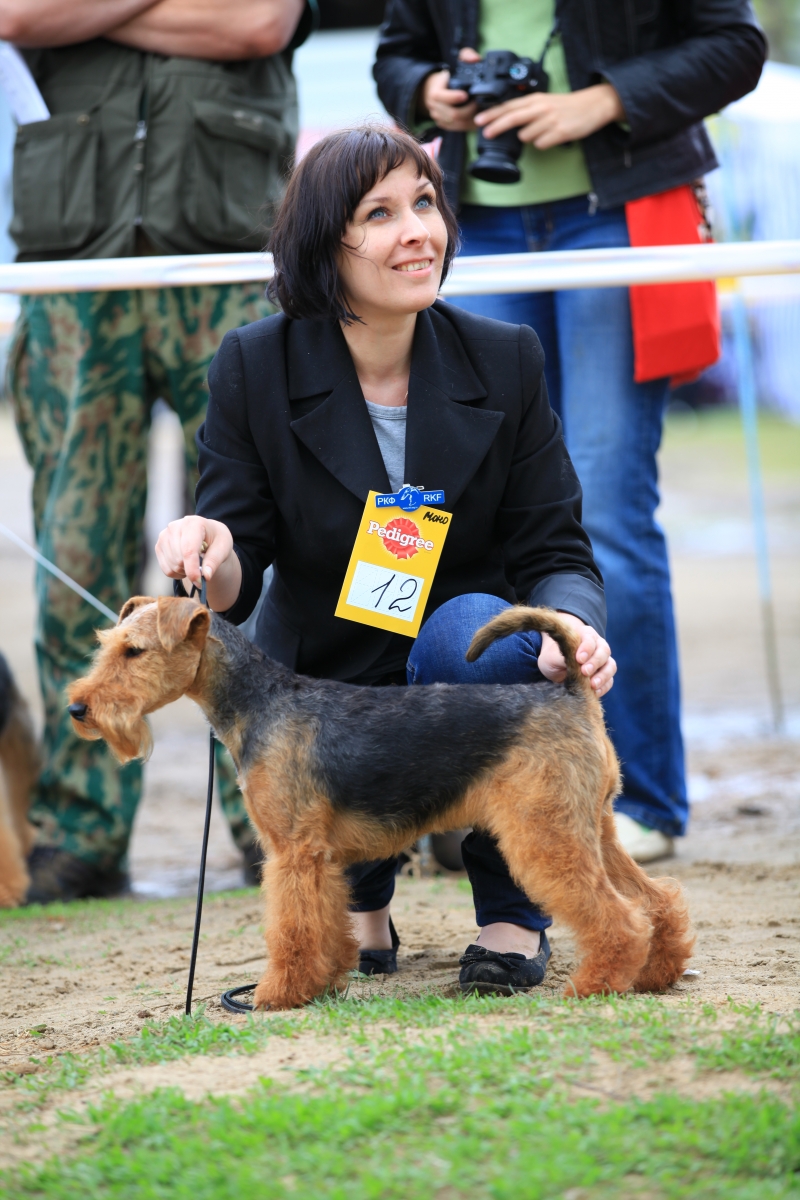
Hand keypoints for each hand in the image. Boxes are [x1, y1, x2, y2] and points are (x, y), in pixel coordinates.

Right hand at [155, 515, 240, 611]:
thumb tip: (206, 576)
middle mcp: (175, 526)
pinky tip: (186, 565)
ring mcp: (164, 536)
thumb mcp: (223, 548)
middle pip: (179, 560)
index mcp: (193, 523)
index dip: (193, 569)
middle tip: (203, 566)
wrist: (207, 534)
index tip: (199, 582)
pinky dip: (177, 573)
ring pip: (172, 566)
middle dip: (192, 569)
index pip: (189, 550)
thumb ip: (214, 561)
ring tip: (195, 563)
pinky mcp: (159, 546)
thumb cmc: (216, 540)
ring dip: (185, 572)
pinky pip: (166, 570)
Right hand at [420, 48, 481, 131]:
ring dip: (471, 119)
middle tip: (479, 104)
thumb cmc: (449, 76)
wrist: (435, 90)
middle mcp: (435, 108)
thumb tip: (475, 59)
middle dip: (468, 110)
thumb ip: (466, 56)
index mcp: (435, 93)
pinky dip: (469, 125)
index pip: (442, 97)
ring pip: (457, 124)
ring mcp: (439, 118)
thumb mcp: (455, 62)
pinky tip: (477, 119)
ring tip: (481, 112)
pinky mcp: (444, 126)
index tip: (466, 94)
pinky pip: (458, 129)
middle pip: (453, 114)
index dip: (454, 97)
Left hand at [475, 83, 624, 149]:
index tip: (478, 120)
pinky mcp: (559, 132)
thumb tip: (510, 123)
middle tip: (485, 133)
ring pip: (526, 136)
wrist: (593, 105)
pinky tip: (552, 137)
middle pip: (512, 117)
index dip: (492, 114)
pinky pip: (541, 145)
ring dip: (529, 138)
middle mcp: (541, 108)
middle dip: (496, 126)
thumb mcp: (545, 102)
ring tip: (543, 132)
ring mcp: (550, 120)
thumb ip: (528, 110)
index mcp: (536, 99)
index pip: (509, 106)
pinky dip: (543, 144)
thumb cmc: (567, 106)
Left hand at [537, 612, 615, 697]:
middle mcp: (597, 646)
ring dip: (603, 676)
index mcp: (584, 636)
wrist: (555, 666)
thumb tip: (574, 666)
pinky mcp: (604, 676)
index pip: (590, 639)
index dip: (586, 648)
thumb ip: (562, 658)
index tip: (579, 659)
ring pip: (610, 666)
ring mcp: (603, 661)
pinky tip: (595, 692)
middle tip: (585, 671)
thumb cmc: (553, 657)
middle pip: (604, 651)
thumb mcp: (552, 657)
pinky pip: (609, 681)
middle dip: (595, 662)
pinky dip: (604, 687)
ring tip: (593, 685)